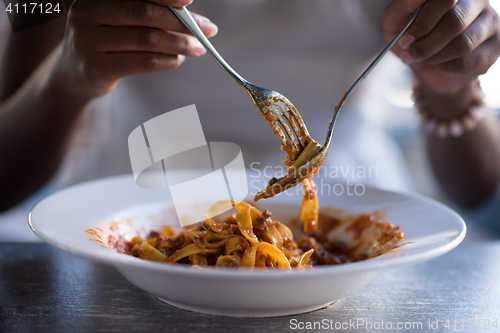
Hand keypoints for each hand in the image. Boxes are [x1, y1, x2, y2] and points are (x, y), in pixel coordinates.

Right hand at [54, 0, 216, 97]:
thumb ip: (151, 13)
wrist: (77, 74)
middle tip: (205, 31)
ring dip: (178, 44)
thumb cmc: (109, 40)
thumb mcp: (121, 19)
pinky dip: (166, 61)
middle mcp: (86, 13)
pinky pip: (142, 62)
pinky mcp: (96, 68)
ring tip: (197, 48)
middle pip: (143, 13)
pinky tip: (178, 60)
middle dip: (180, 22)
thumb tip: (197, 20)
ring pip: (146, 39)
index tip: (189, 1)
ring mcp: (88, 41)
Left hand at [383, 0, 499, 93]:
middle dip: (426, 45)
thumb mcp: (396, 20)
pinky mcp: (494, 48)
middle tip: (411, 54)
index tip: (405, 40)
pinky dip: (445, 67)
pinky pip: (468, 62)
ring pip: (463, 44)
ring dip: (435, 56)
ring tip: (424, 58)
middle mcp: (478, 2)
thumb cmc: (411, 36)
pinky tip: (439, 64)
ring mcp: (490, 24)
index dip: (423, 23)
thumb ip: (404, 6)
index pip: (445, 0)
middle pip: (455, 22)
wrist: (423, 63)